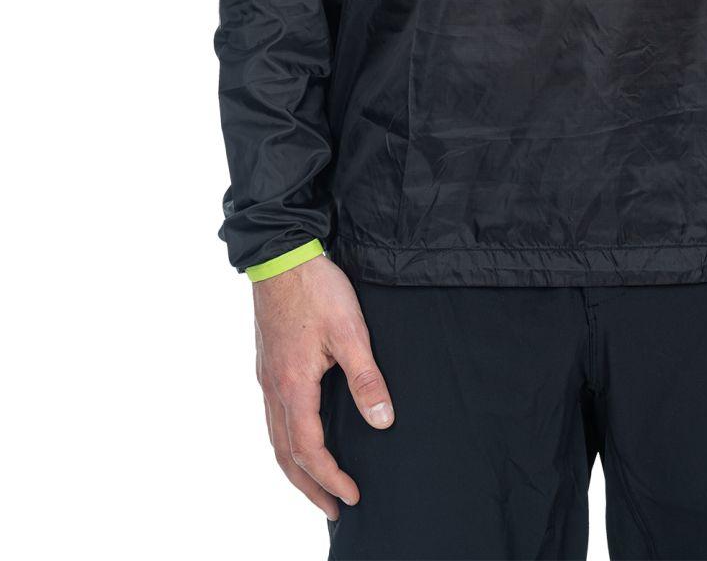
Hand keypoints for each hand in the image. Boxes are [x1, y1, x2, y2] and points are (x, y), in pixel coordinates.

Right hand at [252, 254, 393, 518]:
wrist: (281, 253)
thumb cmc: (316, 289)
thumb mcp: (350, 331)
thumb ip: (366, 379)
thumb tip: (382, 422)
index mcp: (293, 386)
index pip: (309, 450)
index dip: (330, 478)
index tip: (352, 496)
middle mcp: (273, 388)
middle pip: (285, 455)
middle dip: (309, 487)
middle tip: (333, 509)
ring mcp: (267, 377)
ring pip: (275, 437)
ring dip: (295, 468)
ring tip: (317, 485)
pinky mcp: (268, 363)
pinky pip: (273, 417)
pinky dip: (286, 441)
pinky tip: (300, 437)